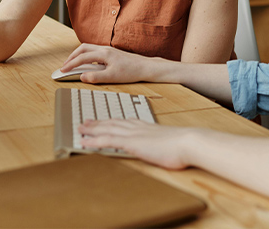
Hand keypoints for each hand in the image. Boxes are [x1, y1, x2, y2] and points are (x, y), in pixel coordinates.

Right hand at [61, 44, 156, 83]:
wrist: (145, 67)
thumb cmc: (131, 72)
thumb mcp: (112, 77)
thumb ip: (96, 77)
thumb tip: (82, 77)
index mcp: (103, 54)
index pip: (82, 57)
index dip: (70, 64)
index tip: (62, 70)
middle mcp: (104, 49)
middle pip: (82, 48)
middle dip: (71, 57)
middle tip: (65, 66)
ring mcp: (108, 50)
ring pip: (88, 48)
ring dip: (78, 55)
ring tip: (73, 64)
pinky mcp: (111, 53)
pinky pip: (94, 51)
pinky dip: (86, 55)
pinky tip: (87, 63)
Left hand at [79, 119, 194, 169]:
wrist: (188, 142)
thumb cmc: (184, 145)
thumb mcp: (171, 143)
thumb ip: (163, 144)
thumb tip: (164, 149)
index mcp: (147, 127)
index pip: (125, 122)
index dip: (112, 121)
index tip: (105, 120)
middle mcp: (137, 127)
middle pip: (113, 123)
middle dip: (98, 122)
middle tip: (86, 121)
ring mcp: (133, 134)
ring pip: (106, 129)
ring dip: (92, 129)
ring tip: (80, 128)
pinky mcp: (131, 143)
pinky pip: (107, 141)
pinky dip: (93, 141)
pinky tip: (84, 142)